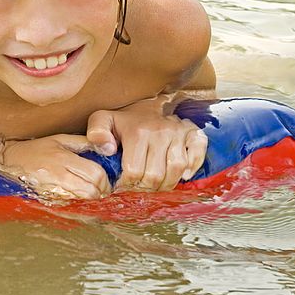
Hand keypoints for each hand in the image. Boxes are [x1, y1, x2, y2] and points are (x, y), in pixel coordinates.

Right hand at [0, 135, 109, 199]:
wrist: (8, 161)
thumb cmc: (36, 150)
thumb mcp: (59, 139)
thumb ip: (82, 143)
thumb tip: (104, 147)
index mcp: (64, 157)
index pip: (95, 173)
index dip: (105, 180)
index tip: (106, 182)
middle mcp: (58, 173)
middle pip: (90, 189)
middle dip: (100, 192)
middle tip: (102, 191)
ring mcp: (50, 188)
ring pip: (79, 199)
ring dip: (89, 199)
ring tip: (91, 194)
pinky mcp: (44, 197)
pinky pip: (67, 204)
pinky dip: (75, 202)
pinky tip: (76, 197)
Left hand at [86, 101, 207, 191]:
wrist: (147, 106)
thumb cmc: (124, 121)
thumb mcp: (103, 121)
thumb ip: (96, 133)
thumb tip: (108, 150)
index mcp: (138, 131)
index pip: (134, 172)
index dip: (127, 184)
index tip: (123, 184)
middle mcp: (161, 131)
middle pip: (155, 175)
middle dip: (145, 187)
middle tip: (139, 187)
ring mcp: (179, 132)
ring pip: (176, 170)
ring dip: (166, 184)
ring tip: (155, 184)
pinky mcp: (194, 134)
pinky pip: (198, 156)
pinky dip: (192, 168)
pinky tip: (180, 175)